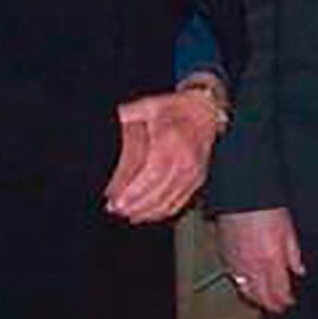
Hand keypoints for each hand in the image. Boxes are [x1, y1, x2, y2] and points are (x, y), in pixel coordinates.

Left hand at [104, 89, 224, 222]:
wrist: (206, 110)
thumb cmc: (176, 108)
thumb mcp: (151, 105)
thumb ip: (130, 113)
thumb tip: (110, 121)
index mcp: (172, 141)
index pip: (152, 174)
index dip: (134, 192)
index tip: (116, 201)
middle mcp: (186, 159)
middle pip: (159, 193)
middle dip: (135, 205)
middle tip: (115, 209)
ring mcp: (194, 172)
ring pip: (168, 202)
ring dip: (146, 212)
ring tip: (127, 213)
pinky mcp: (198, 179)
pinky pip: (179, 203)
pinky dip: (161, 212)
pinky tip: (145, 213)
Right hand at [215, 207, 304, 312]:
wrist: (241, 195)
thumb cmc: (266, 208)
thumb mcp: (288, 229)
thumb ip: (293, 253)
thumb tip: (299, 271)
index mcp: (271, 260)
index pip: (278, 291)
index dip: (285, 300)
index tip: (289, 302)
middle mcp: (252, 267)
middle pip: (260, 296)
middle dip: (270, 304)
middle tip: (277, 307)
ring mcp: (236, 264)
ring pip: (244, 290)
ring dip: (254, 298)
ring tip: (262, 300)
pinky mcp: (224, 257)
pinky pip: (232, 278)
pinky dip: (240, 284)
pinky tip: (246, 283)